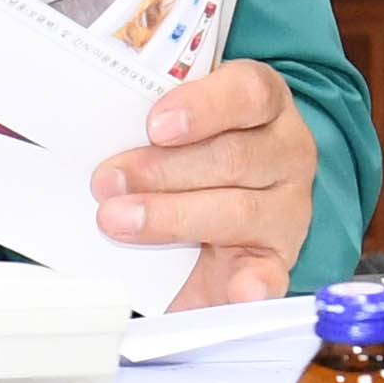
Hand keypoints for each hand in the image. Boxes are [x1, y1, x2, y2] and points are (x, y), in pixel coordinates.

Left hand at [92, 56, 315, 308]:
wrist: (220, 198)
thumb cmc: (195, 147)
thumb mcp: (181, 119)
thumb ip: (154, 120)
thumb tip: (97, 125)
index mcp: (264, 102)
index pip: (248, 92)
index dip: (202, 106)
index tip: (154, 126)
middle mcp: (285, 151)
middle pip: (233, 157)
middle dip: (162, 171)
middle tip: (107, 182)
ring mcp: (286, 208)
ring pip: (238, 210)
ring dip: (172, 218)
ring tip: (121, 222)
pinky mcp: (277, 259)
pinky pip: (270, 273)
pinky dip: (253, 283)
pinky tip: (237, 290)